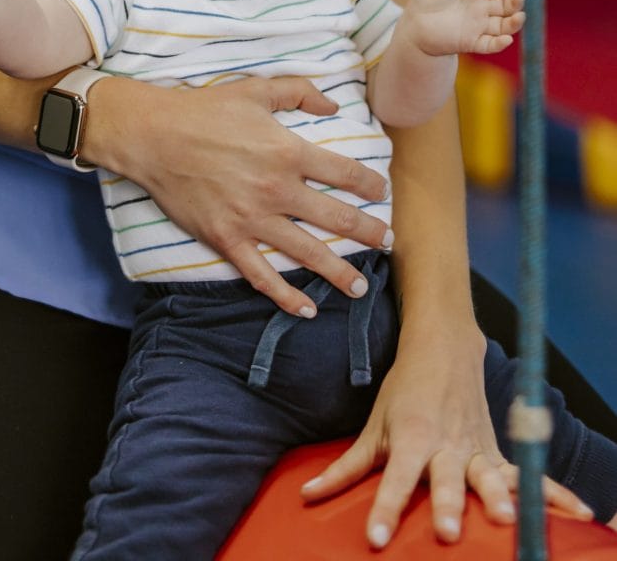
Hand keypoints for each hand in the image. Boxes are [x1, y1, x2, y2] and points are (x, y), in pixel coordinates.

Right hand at [88, 75, 393, 317]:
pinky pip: (261, 275)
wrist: (153, 136)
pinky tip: (306, 309)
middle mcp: (277, 189)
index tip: (382, 193)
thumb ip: (299, 92)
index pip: (344, 173)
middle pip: (337, 218)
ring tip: (361, 286)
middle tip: (388, 242)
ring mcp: (252, 219)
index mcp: (288, 151)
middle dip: (368, 232)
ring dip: (339, 272)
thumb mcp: (256, 89)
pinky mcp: (226, 239)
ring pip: (307, 253)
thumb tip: (333, 106)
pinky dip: (285, 296)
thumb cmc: (204, 110)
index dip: (370, 185)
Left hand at [300, 327, 593, 547]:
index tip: (376, 537)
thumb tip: (307, 496)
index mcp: (412, 438)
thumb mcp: (374, 426)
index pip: (396, 480)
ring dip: (499, 497)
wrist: (444, 350)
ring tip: (506, 520)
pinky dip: (553, 490)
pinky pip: (528, 473)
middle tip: (450, 532)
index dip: (385, 508)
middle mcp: (446, 445)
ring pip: (490, 475)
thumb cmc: (404, 391)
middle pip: (447, 479)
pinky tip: (579, 511)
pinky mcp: (497, 450)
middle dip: (449, 504)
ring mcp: (476, 447)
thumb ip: (347, 467)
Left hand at [405, 0, 524, 56]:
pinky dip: (499, 43)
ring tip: (519, 17)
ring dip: (514, 23)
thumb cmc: (426, 1)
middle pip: (506, 5)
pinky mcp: (472, 43)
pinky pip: (490, 44)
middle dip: (515, 2)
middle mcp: (483, 8)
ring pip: (504, 25)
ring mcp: (479, 26)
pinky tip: (506, 40)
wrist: (415, 26)